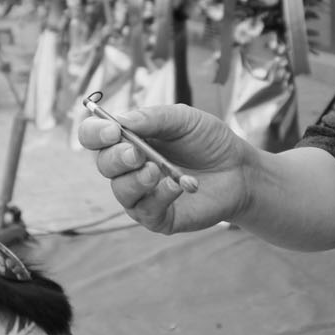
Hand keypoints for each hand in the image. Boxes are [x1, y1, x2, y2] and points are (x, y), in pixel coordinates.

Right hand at [78, 104, 255, 234]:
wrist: (240, 170)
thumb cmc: (209, 141)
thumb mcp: (184, 119)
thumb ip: (154, 117)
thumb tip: (120, 120)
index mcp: (129, 139)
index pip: (95, 136)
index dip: (95, 133)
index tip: (113, 130)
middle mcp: (129, 168)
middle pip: (103, 164)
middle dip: (116, 158)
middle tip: (136, 153)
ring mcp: (141, 194)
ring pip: (120, 190)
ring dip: (136, 179)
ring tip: (157, 170)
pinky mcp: (157, 217)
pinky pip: (145, 210)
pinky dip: (158, 196)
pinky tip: (176, 185)